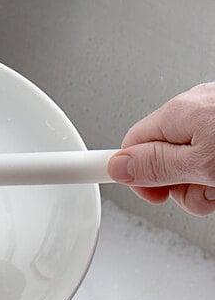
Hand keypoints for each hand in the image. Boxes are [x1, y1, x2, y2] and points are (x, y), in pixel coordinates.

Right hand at [108, 82, 214, 214]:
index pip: (128, 146)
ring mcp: (213, 113)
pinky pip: (211, 151)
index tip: (96, 179)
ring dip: (203, 182)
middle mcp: (193, 107)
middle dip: (175, 185)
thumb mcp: (203, 163)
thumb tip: (118, 167)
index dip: (123, 172)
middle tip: (199, 191)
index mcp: (176, 114)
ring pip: (189, 159)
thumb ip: (157, 167)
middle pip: (160, 157)